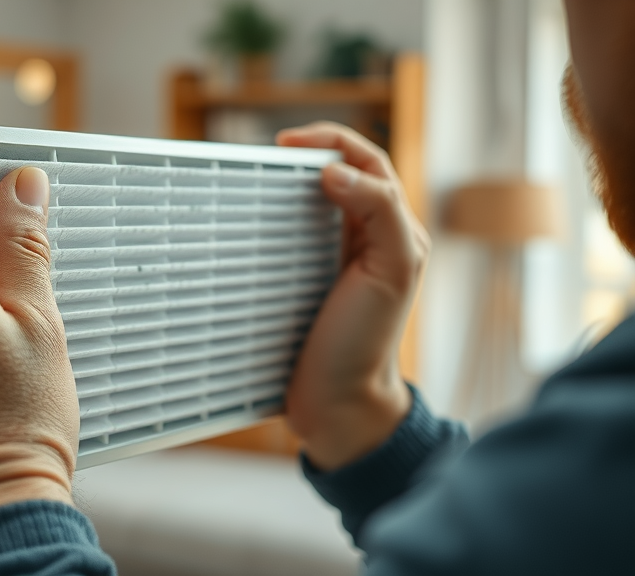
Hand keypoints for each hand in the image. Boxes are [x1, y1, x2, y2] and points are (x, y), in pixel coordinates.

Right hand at [276, 122, 427, 470]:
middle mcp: (367, 239)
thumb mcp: (391, 271)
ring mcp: (334, 261)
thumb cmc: (367, 343)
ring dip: (287, 187)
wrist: (338, 405)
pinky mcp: (305, 281)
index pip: (367, 162)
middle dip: (306, 156)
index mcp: (394, 229)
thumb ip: (379, 212)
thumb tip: (335, 174)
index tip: (286, 145)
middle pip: (339, 174)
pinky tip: (250, 228)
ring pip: (312, 203)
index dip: (330, 141)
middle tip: (267, 160)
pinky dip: (271, 223)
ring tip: (258, 185)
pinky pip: (289, 237)